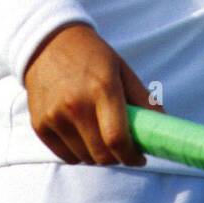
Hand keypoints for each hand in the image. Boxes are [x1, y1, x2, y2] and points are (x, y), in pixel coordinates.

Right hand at [23, 22, 163, 165]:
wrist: (48, 43)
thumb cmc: (92, 57)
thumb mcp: (122, 70)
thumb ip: (144, 100)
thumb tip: (163, 126)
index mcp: (103, 88)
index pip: (117, 138)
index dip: (132, 156)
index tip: (140, 158)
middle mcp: (76, 104)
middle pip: (102, 154)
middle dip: (118, 158)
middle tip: (123, 148)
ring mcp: (54, 116)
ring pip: (84, 158)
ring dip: (98, 156)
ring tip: (101, 137)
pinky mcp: (39, 125)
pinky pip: (66, 156)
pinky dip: (78, 154)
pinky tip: (83, 135)